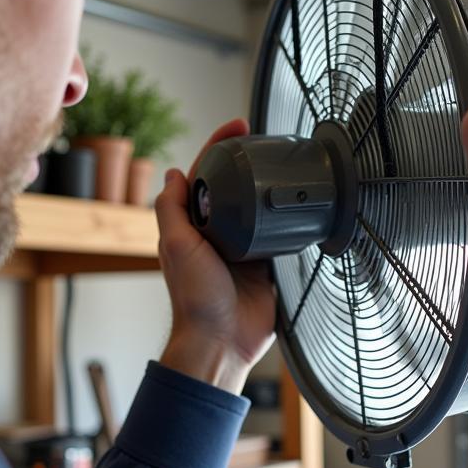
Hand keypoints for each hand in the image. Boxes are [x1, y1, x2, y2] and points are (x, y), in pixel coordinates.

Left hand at [154, 119, 276, 393]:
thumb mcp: (176, 245)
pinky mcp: (265, 263)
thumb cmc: (195, 299)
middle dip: (247, 161)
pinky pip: (277, 234)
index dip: (219, 148)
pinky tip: (295, 202)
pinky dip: (284, 218)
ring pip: (256, 207)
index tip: (237, 127)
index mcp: (192, 225)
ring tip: (284, 161)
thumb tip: (173, 173)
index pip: (205, 176)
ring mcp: (242, 247)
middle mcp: (217, 233)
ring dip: (267, 186)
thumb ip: (172, 209)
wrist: (223, 340)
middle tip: (265, 138)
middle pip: (233, 186)